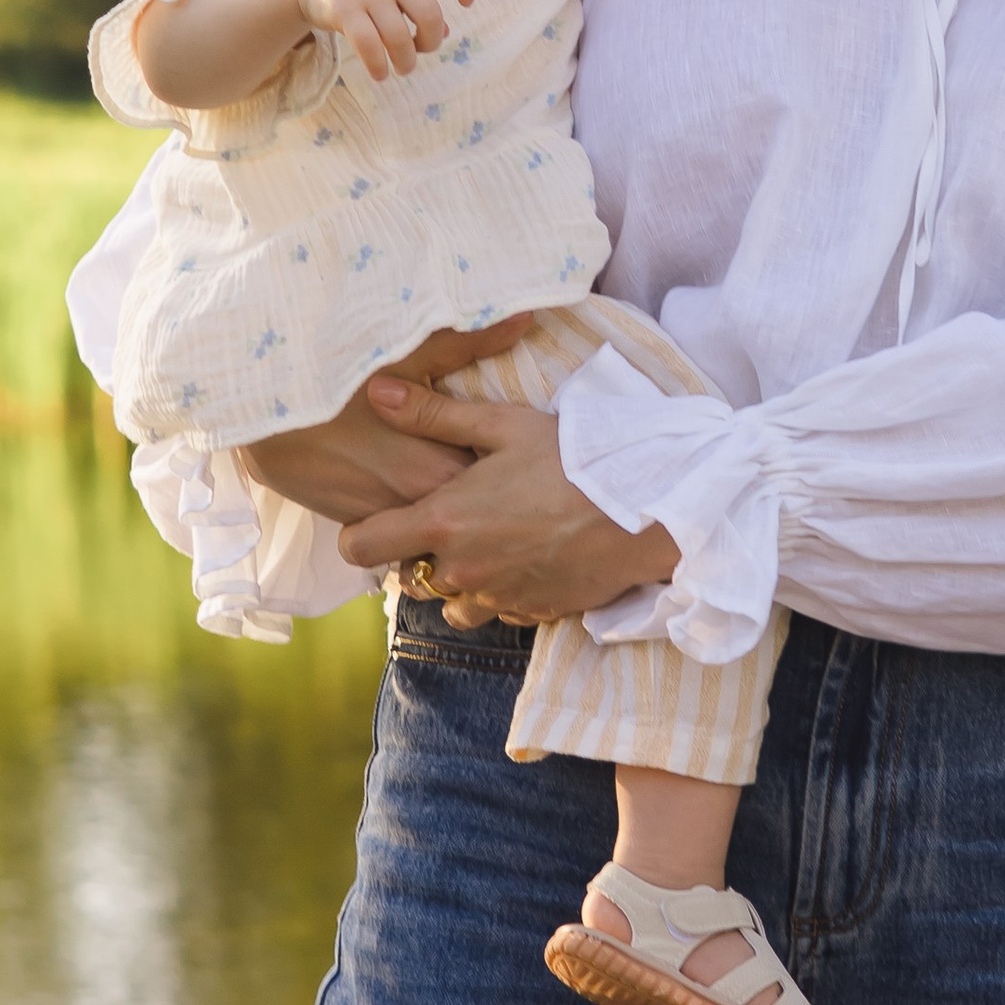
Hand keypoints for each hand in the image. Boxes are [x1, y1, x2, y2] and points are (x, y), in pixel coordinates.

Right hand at [234, 312, 536, 525]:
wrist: (256, 409)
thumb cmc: (332, 373)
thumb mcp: (401, 352)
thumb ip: (467, 344)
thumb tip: (524, 317)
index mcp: (440, 464)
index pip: (498, 481)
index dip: (508, 464)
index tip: (514, 446)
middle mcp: (417, 503)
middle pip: (469, 506)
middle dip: (483, 489)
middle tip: (490, 459)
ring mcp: (385, 517)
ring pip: (430, 520)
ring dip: (442, 501)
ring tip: (442, 469)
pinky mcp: (354, 522)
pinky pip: (395, 524)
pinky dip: (405, 506)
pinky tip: (401, 477)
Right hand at [295, 0, 478, 80]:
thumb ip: (421, 1)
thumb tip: (444, 33)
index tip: (465, 2)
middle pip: (429, 15)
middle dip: (430, 42)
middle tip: (420, 50)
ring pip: (399, 37)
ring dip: (405, 61)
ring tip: (401, 68)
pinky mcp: (344, 8)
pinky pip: (369, 46)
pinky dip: (379, 67)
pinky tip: (380, 74)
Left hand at [337, 374, 680, 628]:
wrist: (644, 509)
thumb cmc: (572, 458)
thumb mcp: (502, 424)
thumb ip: (433, 414)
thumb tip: (377, 391)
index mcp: (442, 522)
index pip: (360, 547)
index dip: (361, 531)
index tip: (383, 516)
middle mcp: (461, 570)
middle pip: (407, 579)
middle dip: (420, 555)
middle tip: (453, 520)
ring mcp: (496, 598)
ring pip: (451, 605)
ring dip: (460, 580)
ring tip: (490, 541)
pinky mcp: (531, 613)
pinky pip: (497, 611)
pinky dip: (500, 592)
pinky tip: (525, 557)